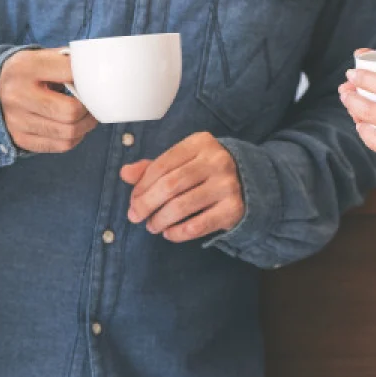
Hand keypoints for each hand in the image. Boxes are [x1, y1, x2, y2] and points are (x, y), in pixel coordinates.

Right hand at [0, 49, 97, 152]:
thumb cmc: (25, 73)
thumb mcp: (39, 57)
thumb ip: (66, 61)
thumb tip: (97, 70)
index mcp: (26, 67)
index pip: (70, 72)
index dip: (90, 78)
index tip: (97, 82)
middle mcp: (18, 94)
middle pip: (70, 111)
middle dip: (90, 110)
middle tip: (94, 105)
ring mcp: (17, 120)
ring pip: (68, 132)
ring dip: (86, 126)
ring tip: (87, 117)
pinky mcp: (20, 139)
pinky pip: (60, 145)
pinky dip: (74, 138)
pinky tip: (75, 129)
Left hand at [121, 132, 244, 242]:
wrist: (250, 182)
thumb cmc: (205, 171)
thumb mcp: (183, 161)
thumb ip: (153, 167)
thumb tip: (124, 173)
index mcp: (200, 143)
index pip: (162, 164)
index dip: (142, 185)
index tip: (133, 200)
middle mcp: (216, 161)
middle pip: (170, 185)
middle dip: (146, 204)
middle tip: (135, 216)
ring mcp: (227, 185)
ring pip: (182, 206)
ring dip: (160, 220)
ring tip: (152, 226)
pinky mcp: (233, 209)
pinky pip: (198, 226)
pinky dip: (178, 232)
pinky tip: (169, 233)